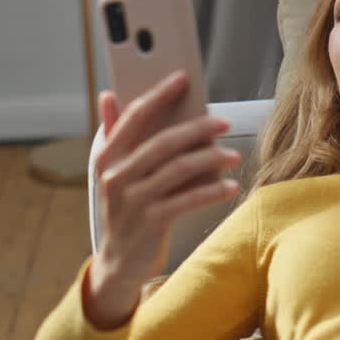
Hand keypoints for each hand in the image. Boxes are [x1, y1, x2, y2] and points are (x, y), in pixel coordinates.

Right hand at [86, 71, 240, 328]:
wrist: (118, 261)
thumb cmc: (124, 208)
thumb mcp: (112, 172)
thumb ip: (113, 133)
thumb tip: (108, 95)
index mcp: (106, 156)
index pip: (133, 116)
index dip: (158, 94)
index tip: (182, 78)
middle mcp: (115, 175)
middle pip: (162, 142)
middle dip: (197, 129)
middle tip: (224, 123)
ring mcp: (131, 200)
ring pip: (178, 169)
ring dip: (211, 159)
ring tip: (234, 156)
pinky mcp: (149, 222)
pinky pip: (187, 200)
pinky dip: (212, 192)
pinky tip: (231, 186)